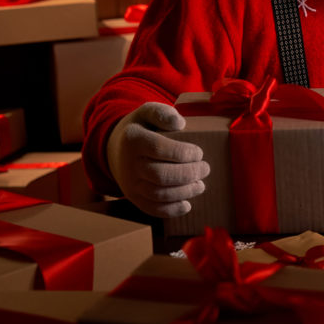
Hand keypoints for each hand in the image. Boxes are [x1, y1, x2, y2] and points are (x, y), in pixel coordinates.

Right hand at [106, 102, 208, 217]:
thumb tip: (179, 123)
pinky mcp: (134, 198)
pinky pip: (151, 209)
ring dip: (184, 192)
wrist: (117, 147)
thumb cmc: (142, 127)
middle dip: (188, 174)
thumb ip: (163, 113)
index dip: (183, 153)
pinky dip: (171, 210)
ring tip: (200, 185)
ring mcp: (130, 184)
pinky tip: (187, 205)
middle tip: (205, 168)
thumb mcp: (148, 112)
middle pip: (160, 175)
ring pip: (158, 194)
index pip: (159, 149)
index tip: (199, 153)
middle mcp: (129, 164)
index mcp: (133, 140)